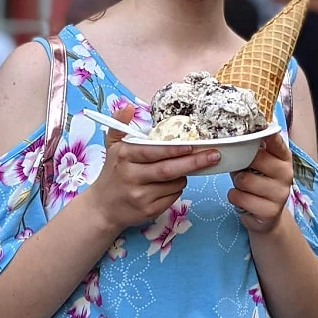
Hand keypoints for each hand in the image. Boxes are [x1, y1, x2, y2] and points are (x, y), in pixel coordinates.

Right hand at [89, 105, 220, 234]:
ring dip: (184, 176)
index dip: (174, 150)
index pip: (153, 152)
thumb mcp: (112, 145)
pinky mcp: (148, 212)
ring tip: (183, 168)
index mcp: (125, 157)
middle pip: (168, 170)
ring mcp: (140, 197)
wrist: (103, 208)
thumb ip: (120, 124)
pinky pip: (173, 198)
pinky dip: (178, 189)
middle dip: (193, 163)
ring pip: (174, 184)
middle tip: (214, 155)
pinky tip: (172, 183)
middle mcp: (132, 177)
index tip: (192, 146)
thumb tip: (128, 106)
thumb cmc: (113, 172)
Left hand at [228, 133, 293, 234]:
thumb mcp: (256, 164)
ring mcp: (280, 193)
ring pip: (245, 180)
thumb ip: (249, 151)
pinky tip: (242, 198)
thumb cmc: (257, 181)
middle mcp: (286, 173)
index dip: (263, 133)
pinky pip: (240, 198)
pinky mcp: (270, 211)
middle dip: (241, 164)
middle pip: (256, 158)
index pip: (275, 140)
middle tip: (241, 169)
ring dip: (237, 182)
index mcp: (283, 156)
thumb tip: (231, 139)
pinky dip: (234, 197)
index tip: (253, 129)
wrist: (267, 215)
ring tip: (242, 185)